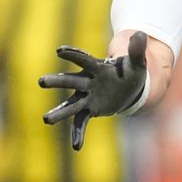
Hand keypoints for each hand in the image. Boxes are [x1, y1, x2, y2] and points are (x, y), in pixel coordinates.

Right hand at [39, 32, 149, 150]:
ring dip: (59, 112)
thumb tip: (141, 34)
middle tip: (41, 81)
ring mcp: (87, 96)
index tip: (60, 51)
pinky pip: (82, 122)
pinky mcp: (90, 109)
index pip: (83, 60)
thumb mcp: (137, 62)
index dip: (73, 55)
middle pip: (70, 81)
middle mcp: (87, 81)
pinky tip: (76, 147)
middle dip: (57, 81)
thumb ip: (136, 50)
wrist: (130, 86)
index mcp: (97, 67)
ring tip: (46, 119)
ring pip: (71, 104)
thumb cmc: (131, 71)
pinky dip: (78, 134)